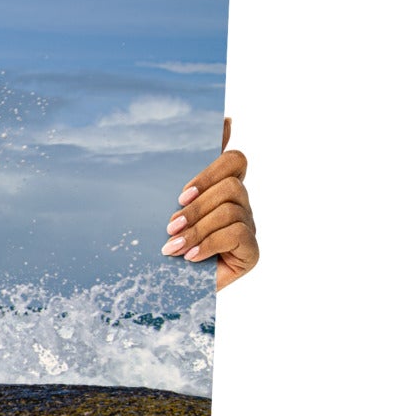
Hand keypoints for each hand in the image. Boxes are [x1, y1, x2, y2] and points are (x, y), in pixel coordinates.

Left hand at [162, 119, 257, 288]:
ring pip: (231, 209)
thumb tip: (215, 126)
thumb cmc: (164, 245)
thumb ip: (180, 176)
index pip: (233, 160)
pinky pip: (237, 233)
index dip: (211, 168)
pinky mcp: (251, 251)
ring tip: (172, 247)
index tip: (181, 194)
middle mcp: (240, 204)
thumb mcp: (165, 208)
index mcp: (221, 189)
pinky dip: (209, 244)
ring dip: (197, 228)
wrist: (164, 289)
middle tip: (170, 226)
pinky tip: (190, 257)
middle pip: (231, 184)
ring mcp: (248, 227)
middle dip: (197, 205)